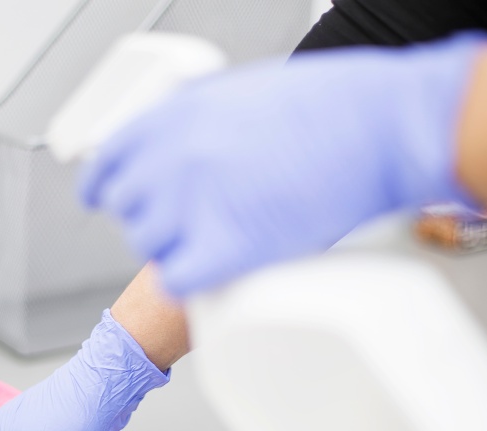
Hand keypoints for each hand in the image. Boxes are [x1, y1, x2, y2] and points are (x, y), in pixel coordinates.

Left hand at [80, 33, 486, 296]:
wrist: (379, 124)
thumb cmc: (330, 106)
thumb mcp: (239, 92)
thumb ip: (196, 120)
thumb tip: (180, 146)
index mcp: (173, 115)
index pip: (109, 163)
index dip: (108, 188)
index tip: (107, 200)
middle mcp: (173, 157)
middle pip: (130, 210)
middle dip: (156, 218)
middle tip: (193, 222)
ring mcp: (194, 203)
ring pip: (151, 248)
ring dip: (179, 251)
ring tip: (220, 242)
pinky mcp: (226, 247)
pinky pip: (178, 280)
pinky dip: (192, 282)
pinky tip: (214, 272)